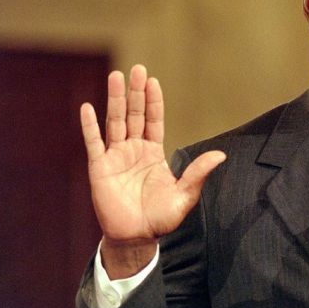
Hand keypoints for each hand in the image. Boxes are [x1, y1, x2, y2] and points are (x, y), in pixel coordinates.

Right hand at [80, 64, 224, 277]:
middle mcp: (134, 149)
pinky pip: (94, 143)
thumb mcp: (185, 195)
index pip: (153, 120)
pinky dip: (89, 125)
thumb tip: (221, 156)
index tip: (152, 81)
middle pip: (134, 114)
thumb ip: (198, 174)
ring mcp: (116, 157)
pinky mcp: (99, 168)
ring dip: (115, 99)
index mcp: (153, 152)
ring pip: (115, 122)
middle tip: (136, 69)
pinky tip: (88, 107)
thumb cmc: (160, 218)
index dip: (153, 101)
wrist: (136, 238)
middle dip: (135, 92)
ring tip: (116, 76)